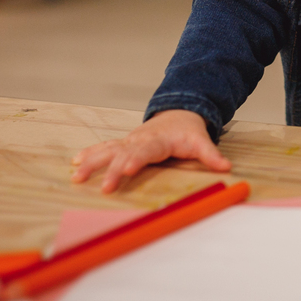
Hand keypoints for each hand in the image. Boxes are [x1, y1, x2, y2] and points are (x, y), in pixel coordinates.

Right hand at [71, 110, 230, 193]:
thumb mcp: (201, 141)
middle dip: (112, 170)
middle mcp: (140, 140)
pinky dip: (89, 154)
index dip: (135, 159)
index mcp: (158, 140)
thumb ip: (211, 155)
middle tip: (104, 187)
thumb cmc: (187, 131)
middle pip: (123, 154)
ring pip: (108, 150)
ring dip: (92, 162)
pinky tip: (75, 162)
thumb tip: (226, 167)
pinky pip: (103, 148)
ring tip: (77, 176)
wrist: (177, 114)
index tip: (126, 170)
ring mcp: (129, 141)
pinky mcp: (123, 144)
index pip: (145, 151)